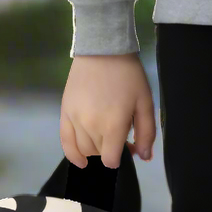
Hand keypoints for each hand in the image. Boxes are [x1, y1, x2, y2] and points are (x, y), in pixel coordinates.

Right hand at [60, 53, 156, 169]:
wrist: (102, 50)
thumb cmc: (128, 76)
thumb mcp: (145, 103)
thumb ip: (146, 134)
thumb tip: (144, 158)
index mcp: (113, 126)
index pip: (111, 160)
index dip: (119, 158)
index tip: (125, 148)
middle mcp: (91, 126)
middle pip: (98, 154)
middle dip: (109, 151)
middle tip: (118, 136)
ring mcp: (75, 120)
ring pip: (83, 149)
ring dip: (95, 149)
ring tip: (103, 136)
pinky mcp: (65, 112)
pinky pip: (65, 142)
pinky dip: (72, 154)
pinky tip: (81, 161)